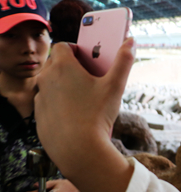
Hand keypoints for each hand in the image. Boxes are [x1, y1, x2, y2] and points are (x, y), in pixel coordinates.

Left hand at [34, 38, 135, 191]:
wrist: (78, 149)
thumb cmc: (96, 115)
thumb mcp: (115, 86)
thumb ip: (124, 62)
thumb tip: (131, 42)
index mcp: (63, 66)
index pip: (62, 46)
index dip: (75, 49)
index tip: (86, 58)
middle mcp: (46, 78)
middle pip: (55, 63)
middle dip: (69, 66)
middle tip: (88, 77)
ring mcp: (40, 97)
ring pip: (50, 83)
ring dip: (63, 85)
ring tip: (83, 98)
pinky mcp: (39, 114)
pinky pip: (48, 102)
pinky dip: (58, 103)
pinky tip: (75, 115)